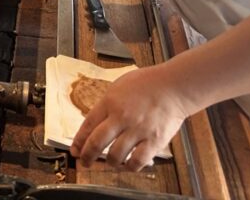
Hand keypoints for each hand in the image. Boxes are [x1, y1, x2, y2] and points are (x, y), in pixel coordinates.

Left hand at [72, 66, 189, 170]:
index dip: (79, 141)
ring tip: (110, 162)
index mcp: (110, 102)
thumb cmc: (148, 83)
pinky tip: (129, 165)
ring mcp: (138, 130)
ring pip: (116, 155)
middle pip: (97, 143)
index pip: (88, 125)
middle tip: (85, 162)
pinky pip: (138, 161)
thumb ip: (107, 104)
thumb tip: (96, 120)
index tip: (75, 150)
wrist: (173, 86)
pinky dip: (130, 166)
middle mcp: (121, 117)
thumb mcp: (119, 86)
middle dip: (87, 156)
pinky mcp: (154, 140)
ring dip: (110, 163)